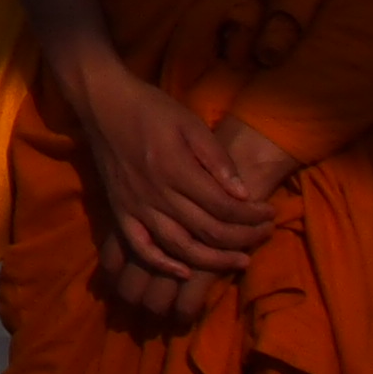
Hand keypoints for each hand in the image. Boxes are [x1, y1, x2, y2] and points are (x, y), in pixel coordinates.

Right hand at [64, 51, 272, 294]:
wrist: (101, 101)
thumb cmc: (150, 108)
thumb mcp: (190, 123)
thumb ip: (217, 159)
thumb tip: (244, 194)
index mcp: (175, 169)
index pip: (224, 206)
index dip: (252, 216)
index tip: (270, 212)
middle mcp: (156, 194)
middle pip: (209, 231)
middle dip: (245, 237)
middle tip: (265, 233)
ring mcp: (135, 206)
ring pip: (181, 247)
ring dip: (215, 261)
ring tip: (241, 260)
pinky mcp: (120, 211)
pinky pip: (141, 247)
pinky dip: (163, 265)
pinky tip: (185, 272)